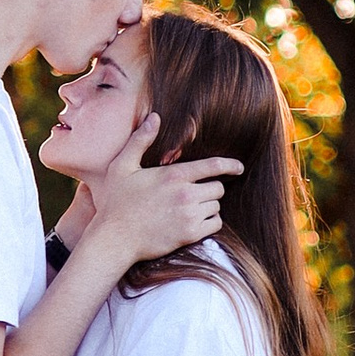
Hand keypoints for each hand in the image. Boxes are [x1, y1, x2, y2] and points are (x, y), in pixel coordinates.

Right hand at [81, 113, 240, 269]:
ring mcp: (189, 215)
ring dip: (208, 206)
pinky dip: (209, 223)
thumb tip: (155, 117)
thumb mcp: (122, 166)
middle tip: (195, 193)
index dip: (230, 165)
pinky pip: (215, 224)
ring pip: (217, 206)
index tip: (239, 167)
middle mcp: (185, 194)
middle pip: (218, 188)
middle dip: (210, 189)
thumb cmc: (116, 202)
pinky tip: (194, 222)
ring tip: (191, 209)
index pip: (213, 166)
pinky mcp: (190, 234)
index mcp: (173, 175)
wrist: (115, 239)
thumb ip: (140, 140)